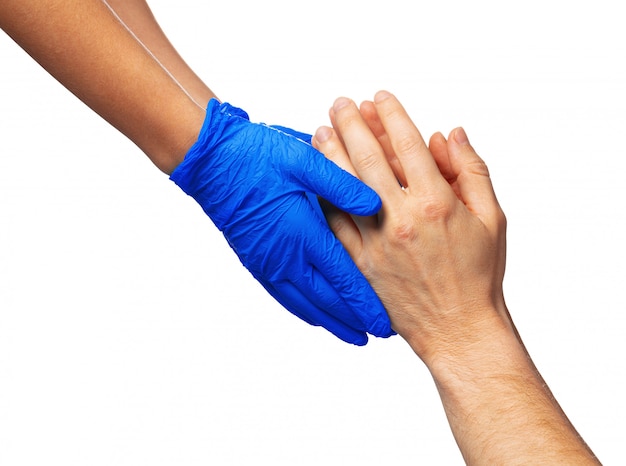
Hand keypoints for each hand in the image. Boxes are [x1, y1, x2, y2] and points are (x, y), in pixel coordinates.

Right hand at [170, 99, 393, 344]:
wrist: (211, 162)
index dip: (365, 304)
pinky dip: (303, 310)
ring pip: (303, 304)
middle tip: (376, 335)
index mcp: (303, 234)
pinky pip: (283, 296)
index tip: (384, 324)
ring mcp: (267, 263)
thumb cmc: (260, 157)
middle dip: (352, 321)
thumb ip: (343, 184)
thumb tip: (377, 205)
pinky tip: (313, 315)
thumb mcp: (306, 162)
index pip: (343, 279)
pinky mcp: (254, 262)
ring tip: (351, 335)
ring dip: (329, 322)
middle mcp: (285, 258)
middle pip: (326, 301)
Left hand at [312, 91, 507, 360]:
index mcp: (437, 202)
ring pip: (345, 188)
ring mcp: (377, 241)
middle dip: (352, 124)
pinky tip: (315, 179)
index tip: (379, 96)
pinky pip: (335, 224)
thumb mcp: (492, 219)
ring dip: (331, 155)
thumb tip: (451, 133)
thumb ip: (473, 171)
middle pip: (369, 158)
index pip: (408, 144)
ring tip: (319, 130)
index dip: (392, 114)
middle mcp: (402, 218)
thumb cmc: (479, 275)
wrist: (457, 329)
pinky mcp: (360, 263)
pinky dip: (324, 198)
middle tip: (339, 103)